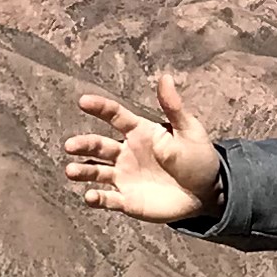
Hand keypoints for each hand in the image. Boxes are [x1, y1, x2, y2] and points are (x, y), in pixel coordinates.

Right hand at [64, 75, 225, 221]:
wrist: (206, 192)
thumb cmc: (197, 157)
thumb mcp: (189, 131)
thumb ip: (173, 107)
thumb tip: (165, 77)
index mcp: (139, 132)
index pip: (115, 116)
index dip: (99, 108)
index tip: (83, 101)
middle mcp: (125, 153)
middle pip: (98, 145)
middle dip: (83, 145)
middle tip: (70, 146)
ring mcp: (124, 176)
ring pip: (96, 171)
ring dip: (82, 170)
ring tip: (71, 171)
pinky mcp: (127, 200)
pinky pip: (108, 198)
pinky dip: (97, 198)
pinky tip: (90, 197)